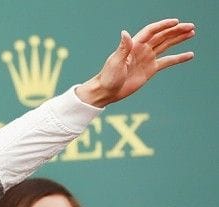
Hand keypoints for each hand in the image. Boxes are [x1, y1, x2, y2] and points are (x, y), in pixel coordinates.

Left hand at [76, 19, 194, 106]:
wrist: (106, 92)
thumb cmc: (108, 77)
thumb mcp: (115, 62)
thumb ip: (123, 48)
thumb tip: (124, 32)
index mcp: (134, 45)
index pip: (151, 31)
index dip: (163, 26)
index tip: (176, 22)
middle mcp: (142, 49)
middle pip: (162, 36)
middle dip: (176, 31)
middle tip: (190, 26)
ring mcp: (147, 59)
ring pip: (166, 45)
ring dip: (178, 39)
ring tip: (192, 33)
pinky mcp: (150, 69)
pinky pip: (167, 61)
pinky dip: (178, 58)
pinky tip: (189, 55)